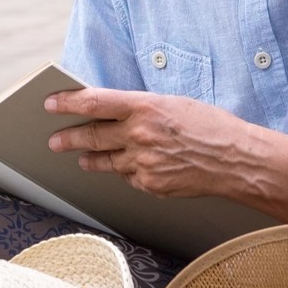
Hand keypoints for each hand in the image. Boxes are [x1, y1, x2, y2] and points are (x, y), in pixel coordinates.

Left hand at [42, 88, 255, 198]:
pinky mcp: (151, 184)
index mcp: (144, 107)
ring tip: (82, 157)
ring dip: (91, 158)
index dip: (68, 103)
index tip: (51, 103)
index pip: (94, 102)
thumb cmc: (209, 125)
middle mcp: (139, 134)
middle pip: (92, 135)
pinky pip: (129, 177)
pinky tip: (128, 167)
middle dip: (69, 138)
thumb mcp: (172, 104)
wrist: (236, 159)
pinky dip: (126, 171)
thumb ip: (140, 109)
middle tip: (55, 140)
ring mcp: (144, 162)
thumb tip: (112, 111)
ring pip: (106, 161)